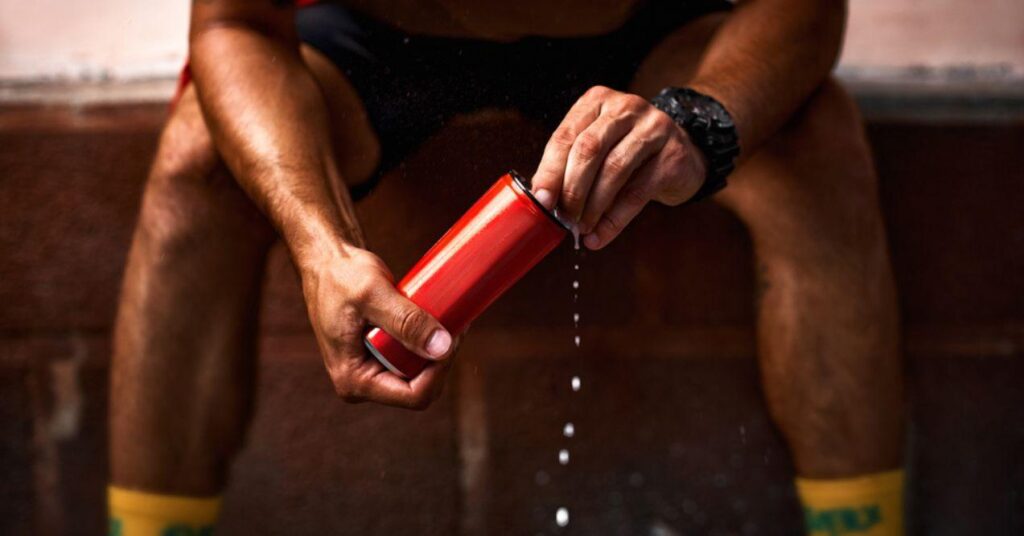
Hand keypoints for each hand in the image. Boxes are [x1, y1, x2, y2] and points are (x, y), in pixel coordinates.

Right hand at [299, 244, 458, 409]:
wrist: (325, 263)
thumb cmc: (340, 275)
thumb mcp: (373, 295)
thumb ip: (406, 321)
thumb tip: (442, 347)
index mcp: (354, 380)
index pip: (414, 395)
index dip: (440, 370)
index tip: (453, 335)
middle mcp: (362, 383)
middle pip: (420, 386)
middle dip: (441, 357)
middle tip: (454, 320)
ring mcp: (371, 370)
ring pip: (419, 372)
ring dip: (437, 348)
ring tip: (448, 315)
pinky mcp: (379, 356)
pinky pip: (412, 358)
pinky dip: (428, 340)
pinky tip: (439, 318)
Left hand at [531, 85, 707, 249]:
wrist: (682, 156)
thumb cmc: (628, 154)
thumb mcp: (598, 148)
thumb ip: (571, 166)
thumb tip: (543, 201)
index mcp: (597, 101)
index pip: (565, 136)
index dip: (550, 171)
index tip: (541, 201)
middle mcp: (625, 107)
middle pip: (588, 150)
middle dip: (571, 189)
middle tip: (563, 218)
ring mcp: (653, 128)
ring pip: (614, 170)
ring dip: (592, 206)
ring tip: (581, 229)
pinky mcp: (672, 155)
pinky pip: (637, 193)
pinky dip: (615, 220)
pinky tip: (600, 236)